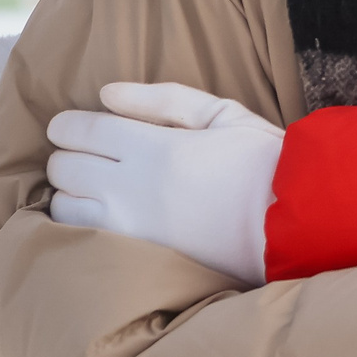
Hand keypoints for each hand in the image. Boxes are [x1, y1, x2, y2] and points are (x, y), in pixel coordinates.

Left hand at [44, 82, 284, 284]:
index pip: (78, 131)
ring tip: (93, 190)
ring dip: (70, 194)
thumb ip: (161, 99)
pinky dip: (79, 227)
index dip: (66, 125)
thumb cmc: (263, 164)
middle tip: (89, 156)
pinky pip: (82, 242)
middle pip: (63, 168)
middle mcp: (131, 191)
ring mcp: (129, 232)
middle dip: (68, 156)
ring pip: (63, 209)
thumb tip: (105, 94)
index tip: (71, 127)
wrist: (293, 229)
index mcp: (152, 148)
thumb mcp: (222, 113)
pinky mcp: (135, 262)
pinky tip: (98, 219)